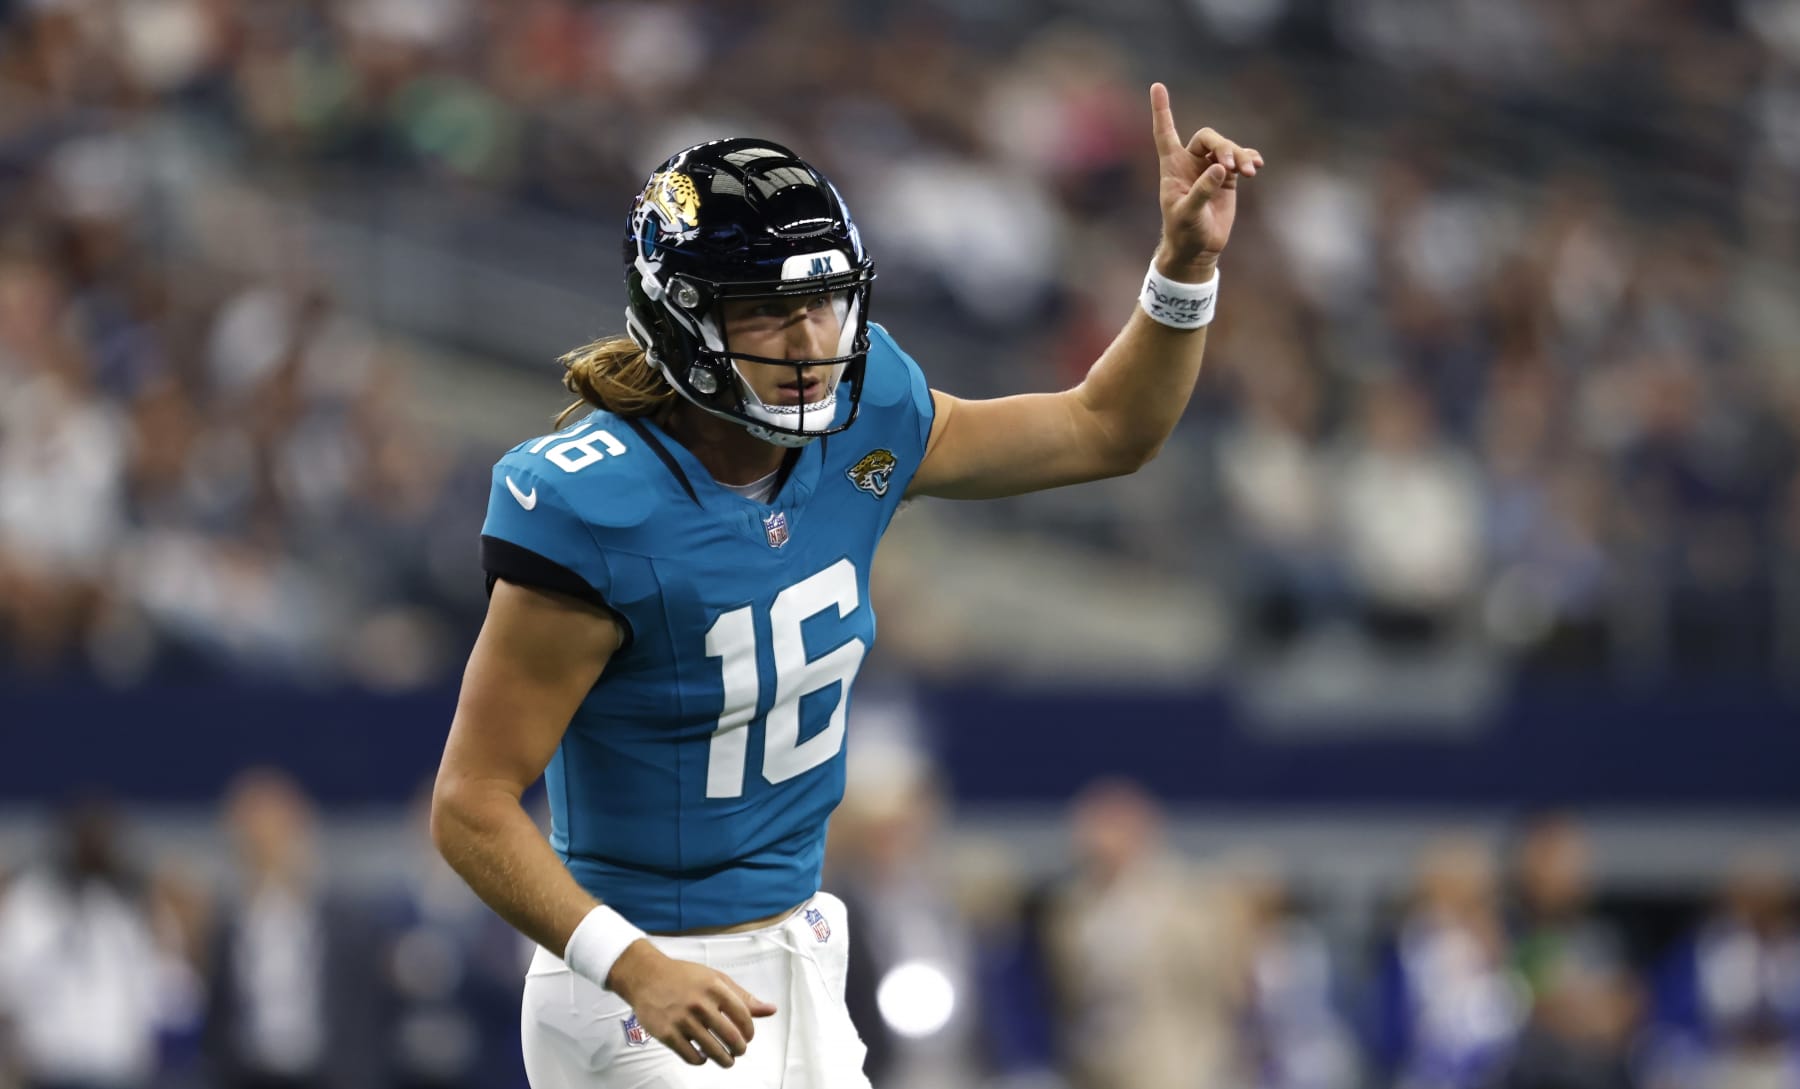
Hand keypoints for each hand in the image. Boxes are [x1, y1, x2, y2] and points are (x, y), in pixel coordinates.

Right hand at [607, 939, 777, 1066]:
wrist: (646, 976)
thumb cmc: (684, 976)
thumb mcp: (715, 978)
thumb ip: (743, 997)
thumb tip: (771, 1010)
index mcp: (715, 988)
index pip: (743, 1016)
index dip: (750, 1031)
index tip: (748, 1036)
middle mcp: (700, 1004)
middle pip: (731, 1037)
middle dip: (739, 1049)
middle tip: (739, 1051)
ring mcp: (683, 1020)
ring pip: (713, 1051)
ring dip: (724, 1060)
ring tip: (727, 1060)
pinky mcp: (667, 1034)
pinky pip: (691, 1056)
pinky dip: (701, 1061)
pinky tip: (703, 1057)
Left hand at [1149, 82, 1262, 281]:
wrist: (1198, 248)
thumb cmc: (1184, 231)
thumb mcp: (1188, 213)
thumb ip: (1202, 191)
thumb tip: (1220, 169)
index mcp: (1172, 167)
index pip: (1165, 133)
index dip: (1162, 111)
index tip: (1157, 86)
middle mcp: (1190, 163)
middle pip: (1208, 138)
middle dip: (1222, 146)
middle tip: (1232, 165)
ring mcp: (1210, 169)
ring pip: (1227, 148)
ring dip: (1240, 155)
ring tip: (1250, 171)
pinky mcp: (1227, 179)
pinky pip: (1240, 161)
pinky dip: (1249, 159)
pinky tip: (1256, 165)